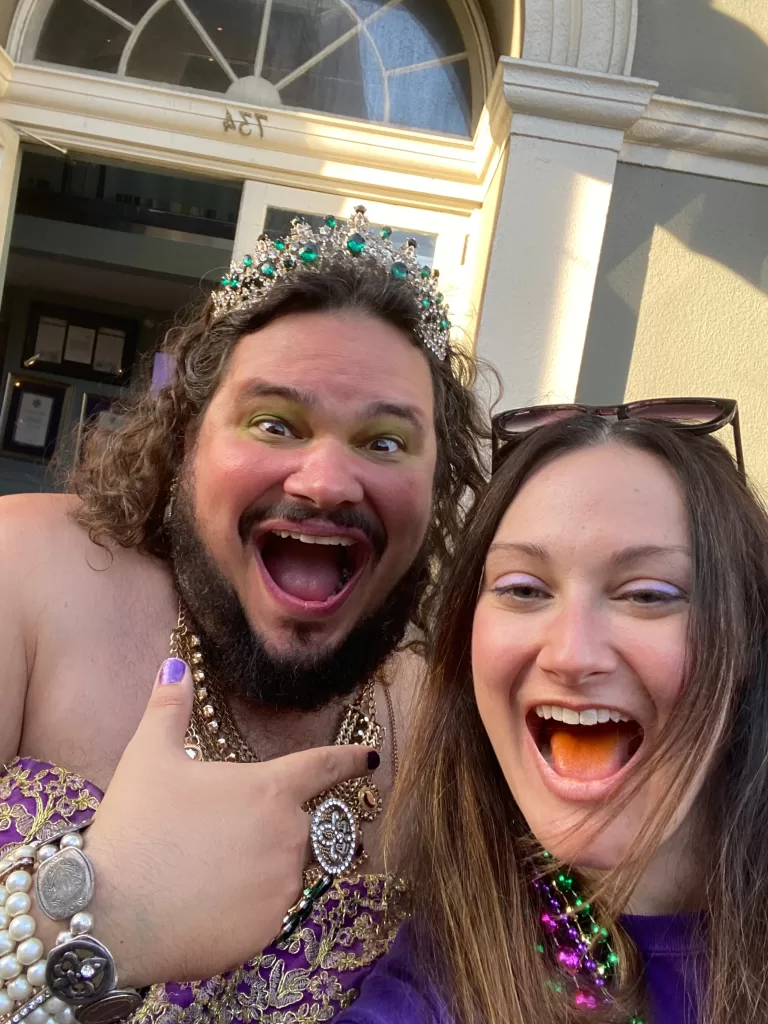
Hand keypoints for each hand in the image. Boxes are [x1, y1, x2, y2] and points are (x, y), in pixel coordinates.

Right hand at [78, 659, 374, 987]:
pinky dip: (250, 907)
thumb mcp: (149, 757)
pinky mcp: (268, 932)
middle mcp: (289, 837)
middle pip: (305, 826)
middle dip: (281, 826)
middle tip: (228, 835)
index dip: (349, 760)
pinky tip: (209, 906)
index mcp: (270, 790)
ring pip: (289, 872)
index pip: (324, 768)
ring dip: (266, 867)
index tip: (371, 759)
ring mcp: (282, 888)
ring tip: (212, 871)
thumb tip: (175, 664)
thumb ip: (169, 708)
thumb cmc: (136, 826)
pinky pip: (270, 913)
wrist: (111, 915)